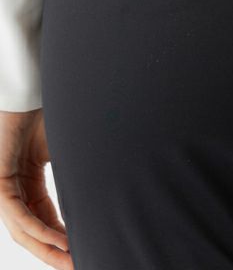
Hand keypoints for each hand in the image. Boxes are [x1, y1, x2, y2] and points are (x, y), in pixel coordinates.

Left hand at [0, 109, 72, 269]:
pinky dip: (39, 230)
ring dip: (48, 248)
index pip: (45, 219)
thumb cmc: (49, 115)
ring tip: (71, 259)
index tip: (83, 248)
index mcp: (28, 182)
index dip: (63, 236)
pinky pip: (19, 216)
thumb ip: (75, 172)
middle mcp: (14, 189)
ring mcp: (3, 188)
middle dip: (56, 251)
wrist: (32, 93)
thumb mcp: (66, 151)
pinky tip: (59, 240)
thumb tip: (108, 183)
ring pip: (24, 230)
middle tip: (78, 264)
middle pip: (34, 231)